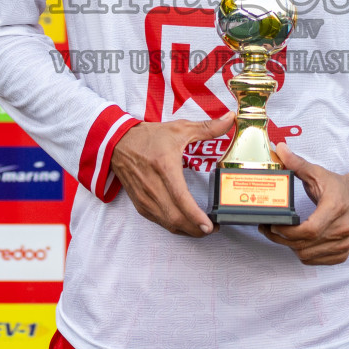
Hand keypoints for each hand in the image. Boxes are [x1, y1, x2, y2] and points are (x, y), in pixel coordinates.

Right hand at [111, 114, 234, 237]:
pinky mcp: (140, 204)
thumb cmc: (150, 137)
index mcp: (165, 167)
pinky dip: (175, 226)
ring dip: (187, 230)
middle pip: (176, 218)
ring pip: (168, 224)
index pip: (181, 198)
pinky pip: (160, 222)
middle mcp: (153, 186)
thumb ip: (208, 127)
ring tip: (203, 228)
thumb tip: (230, 118)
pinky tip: (186, 224)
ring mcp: (145, 198)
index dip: (195, 216)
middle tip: (214, 228)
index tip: (209, 226)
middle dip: (196, 229)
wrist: (118, 143)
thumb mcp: (179, 129)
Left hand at [259, 143, 348, 264]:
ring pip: (308, 255)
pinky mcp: (344, 253)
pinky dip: (304, 254)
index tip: (273, 225)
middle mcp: (342, 229)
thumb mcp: (318, 173)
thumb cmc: (340, 186)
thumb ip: (297, 163)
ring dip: (290, 247)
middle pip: (304, 244)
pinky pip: (316, 261)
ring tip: (280, 235)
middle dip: (281, 239)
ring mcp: (344, 244)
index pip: (309, 230)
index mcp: (335, 209)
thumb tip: (279, 149)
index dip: (287, 232)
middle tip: (268, 229)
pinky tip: (297, 242)